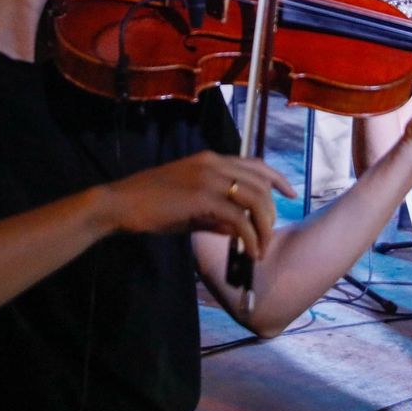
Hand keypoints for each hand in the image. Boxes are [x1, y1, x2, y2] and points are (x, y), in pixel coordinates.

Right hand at [105, 151, 294, 260]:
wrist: (120, 203)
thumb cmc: (150, 205)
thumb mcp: (189, 208)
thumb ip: (216, 216)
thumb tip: (239, 230)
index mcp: (211, 159)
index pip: (255, 163)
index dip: (277, 178)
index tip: (291, 193)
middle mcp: (214, 163)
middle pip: (260, 183)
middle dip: (271, 212)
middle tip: (268, 236)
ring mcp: (208, 178)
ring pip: (255, 198)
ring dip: (264, 226)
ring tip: (261, 248)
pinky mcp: (202, 197)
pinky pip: (238, 217)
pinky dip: (250, 236)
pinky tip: (250, 251)